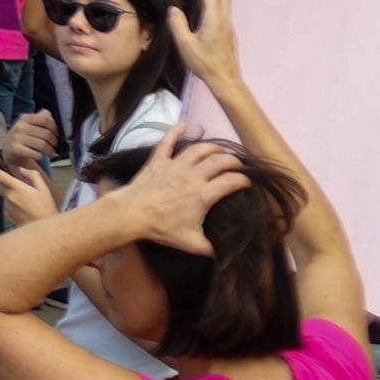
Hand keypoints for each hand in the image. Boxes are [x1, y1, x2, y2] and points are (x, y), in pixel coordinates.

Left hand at [0, 153, 57, 227]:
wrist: (46, 229)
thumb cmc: (46, 208)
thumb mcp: (44, 188)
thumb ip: (33, 175)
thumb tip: (22, 170)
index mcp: (18, 188)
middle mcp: (10, 198)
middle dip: (5, 186)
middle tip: (18, 190)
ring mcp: (9, 209)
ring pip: (5, 199)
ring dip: (12, 199)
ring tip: (27, 204)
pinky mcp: (10, 218)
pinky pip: (8, 210)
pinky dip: (14, 209)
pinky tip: (25, 212)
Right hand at [3, 109, 60, 167]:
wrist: (8, 149)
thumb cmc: (23, 136)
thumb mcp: (29, 124)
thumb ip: (41, 118)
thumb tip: (52, 118)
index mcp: (25, 118)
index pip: (45, 119)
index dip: (54, 128)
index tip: (56, 134)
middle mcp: (20, 126)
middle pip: (46, 134)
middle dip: (54, 142)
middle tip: (53, 146)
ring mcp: (17, 137)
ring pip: (43, 145)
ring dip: (50, 151)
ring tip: (50, 153)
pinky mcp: (15, 149)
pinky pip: (35, 154)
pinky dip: (41, 156)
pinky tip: (40, 156)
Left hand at [104, 126, 248, 255]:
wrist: (133, 213)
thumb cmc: (162, 228)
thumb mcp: (192, 243)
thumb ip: (212, 249)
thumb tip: (226, 255)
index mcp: (203, 194)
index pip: (231, 182)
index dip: (244, 180)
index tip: (247, 183)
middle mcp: (192, 175)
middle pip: (219, 161)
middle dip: (233, 161)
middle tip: (238, 165)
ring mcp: (175, 164)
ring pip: (198, 149)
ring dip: (213, 147)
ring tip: (221, 150)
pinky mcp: (158, 159)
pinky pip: (168, 141)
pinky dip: (176, 131)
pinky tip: (184, 125)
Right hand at [171, 0, 245, 86]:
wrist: (225, 79)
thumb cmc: (204, 63)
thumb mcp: (185, 45)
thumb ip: (178, 25)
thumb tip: (173, 9)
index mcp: (214, 21)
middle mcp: (224, 21)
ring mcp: (229, 27)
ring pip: (227, 3)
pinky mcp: (229, 34)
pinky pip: (227, 10)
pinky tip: (221, 1)